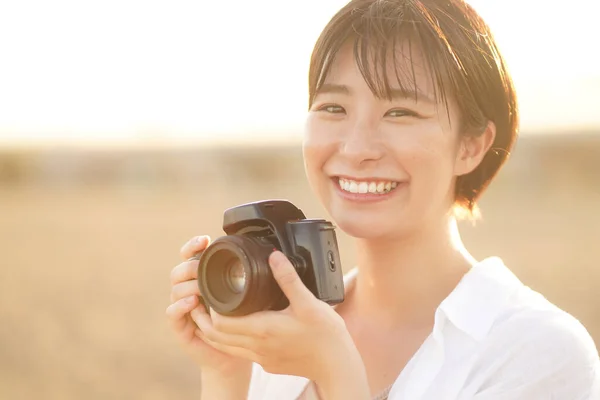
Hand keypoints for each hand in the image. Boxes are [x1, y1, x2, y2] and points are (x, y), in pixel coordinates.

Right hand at [166, 235, 250, 375]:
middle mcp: (189, 290)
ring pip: (175, 289)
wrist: (236, 356)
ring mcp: (183, 308)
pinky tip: (193, 302)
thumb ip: (249, 276)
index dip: (193, 246)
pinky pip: (172, 313)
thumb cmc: (243, 323)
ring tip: (200, 286)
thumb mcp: (247, 295)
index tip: (205, 240)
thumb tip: (271, 255)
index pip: (191, 256)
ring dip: (187, 285)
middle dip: (189, 266)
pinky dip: (180, 306)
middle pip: (179, 270)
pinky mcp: (180, 327)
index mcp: (203, 279)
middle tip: (202, 267)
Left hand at [190, 250, 368, 390]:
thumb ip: (288, 279)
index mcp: (262, 330)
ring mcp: (261, 358)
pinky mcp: (268, 364)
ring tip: (211, 313)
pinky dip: (229, 340)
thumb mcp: (309, 302)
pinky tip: (238, 327)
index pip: (220, 322)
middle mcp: (257, 347)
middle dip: (203, 319)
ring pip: (225, 347)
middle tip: (201, 300)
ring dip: (214, 331)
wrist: (336, 366)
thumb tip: (274, 256)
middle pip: (216, 336)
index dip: (208, 308)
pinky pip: (240, 352)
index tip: (207, 293)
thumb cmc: (325, 336)